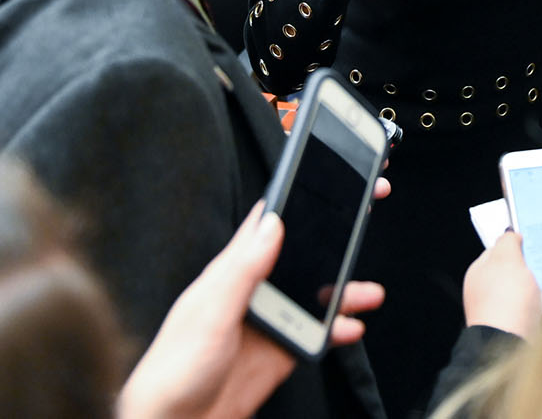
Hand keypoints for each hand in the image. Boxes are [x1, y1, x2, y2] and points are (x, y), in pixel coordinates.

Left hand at [120, 204, 384, 418]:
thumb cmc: (173, 368)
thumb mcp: (209, 313)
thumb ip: (242, 270)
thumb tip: (273, 223)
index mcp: (231, 272)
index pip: (269, 222)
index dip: (298, 195)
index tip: (328, 174)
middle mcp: (252, 292)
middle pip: (301, 253)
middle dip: (334, 234)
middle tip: (366, 211)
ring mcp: (267, 322)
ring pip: (314, 294)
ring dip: (344, 290)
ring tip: (368, 292)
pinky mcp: (278, 353)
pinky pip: (315, 334)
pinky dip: (338, 329)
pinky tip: (350, 328)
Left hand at [462, 231, 541, 338]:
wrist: (509, 344)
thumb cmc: (506, 301)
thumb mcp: (507, 260)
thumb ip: (507, 243)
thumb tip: (509, 234)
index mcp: (477, 272)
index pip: (496, 250)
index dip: (514, 246)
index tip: (530, 245)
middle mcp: (482, 292)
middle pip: (509, 272)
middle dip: (525, 269)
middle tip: (540, 268)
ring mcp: (496, 312)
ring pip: (519, 292)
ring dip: (533, 289)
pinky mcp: (510, 328)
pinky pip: (526, 311)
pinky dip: (536, 307)